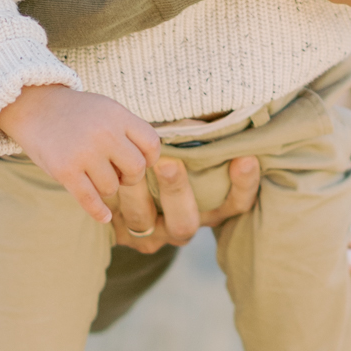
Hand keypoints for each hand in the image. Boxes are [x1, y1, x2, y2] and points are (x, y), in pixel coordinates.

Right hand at [0, 84, 160, 223]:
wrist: (33, 107)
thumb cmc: (76, 113)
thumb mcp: (106, 109)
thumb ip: (128, 130)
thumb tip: (153, 162)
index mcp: (118, 115)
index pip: (152, 144)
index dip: (149, 158)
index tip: (137, 161)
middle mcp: (104, 133)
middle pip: (136, 169)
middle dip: (129, 176)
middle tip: (117, 173)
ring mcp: (84, 152)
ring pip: (112, 187)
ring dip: (106, 187)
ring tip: (93, 175)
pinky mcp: (65, 170)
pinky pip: (90, 200)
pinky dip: (99, 212)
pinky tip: (104, 216)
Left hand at [110, 152, 260, 252]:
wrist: (118, 172)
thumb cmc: (167, 153)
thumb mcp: (188, 149)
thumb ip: (199, 140)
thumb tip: (208, 117)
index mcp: (208, 209)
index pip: (235, 205)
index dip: (243, 186)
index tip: (244, 159)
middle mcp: (180, 227)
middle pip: (184, 223)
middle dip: (176, 192)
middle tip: (169, 164)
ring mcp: (149, 234)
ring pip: (142, 221)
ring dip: (135, 193)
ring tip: (128, 167)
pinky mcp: (119, 233)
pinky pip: (112, 219)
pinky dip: (108, 197)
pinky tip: (106, 174)